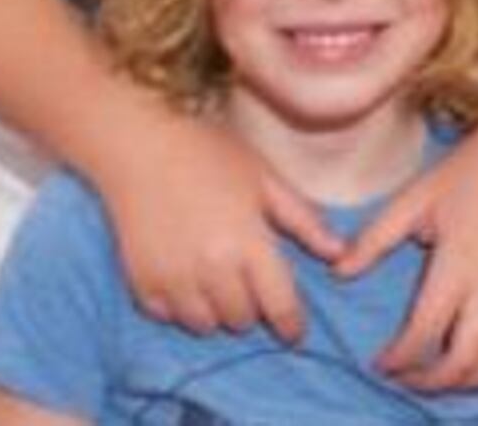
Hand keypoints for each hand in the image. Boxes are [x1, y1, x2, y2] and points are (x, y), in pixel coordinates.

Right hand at [86, 108, 335, 341]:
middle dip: (253, 308)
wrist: (138, 146)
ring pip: (205, 325)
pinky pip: (169, 317)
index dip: (291, 324)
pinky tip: (186, 279)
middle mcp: (211, 269)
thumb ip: (302, 219)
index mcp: (248, 243)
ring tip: (217, 281)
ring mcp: (173, 279)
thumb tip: (339, 252)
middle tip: (249, 283)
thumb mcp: (264, 178)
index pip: (279, 304)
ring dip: (217, 312)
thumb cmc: (208, 153)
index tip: (295, 332)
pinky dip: (181, 307)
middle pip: (242, 319)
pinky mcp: (142, 283)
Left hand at [345, 126, 477, 386]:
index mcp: (458, 266)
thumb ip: (375, 238)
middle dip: (427, 381)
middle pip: (461, 362)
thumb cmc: (476, 166)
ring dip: (463, 381)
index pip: (424, 334)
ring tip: (438, 376)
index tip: (380, 362)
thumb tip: (338, 271)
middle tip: (404, 377)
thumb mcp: (416, 196)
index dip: (398, 359)